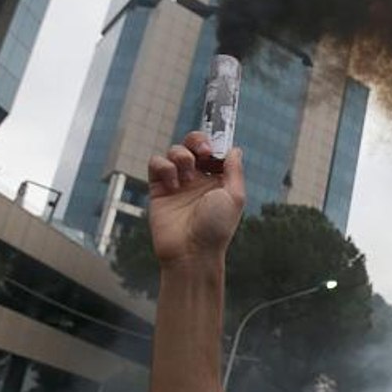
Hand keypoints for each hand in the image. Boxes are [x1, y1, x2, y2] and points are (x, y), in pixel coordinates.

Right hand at [147, 131, 244, 267]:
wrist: (191, 250)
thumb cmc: (216, 227)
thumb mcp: (234, 196)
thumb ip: (234, 170)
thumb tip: (234, 149)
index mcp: (218, 180)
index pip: (214, 151)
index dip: (215, 144)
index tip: (216, 147)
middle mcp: (198, 179)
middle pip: (193, 145)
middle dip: (197, 141)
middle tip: (204, 152)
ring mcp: (178, 182)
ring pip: (175, 151)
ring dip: (182, 156)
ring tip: (188, 176)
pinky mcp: (159, 188)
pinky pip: (156, 163)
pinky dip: (164, 167)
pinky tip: (174, 185)